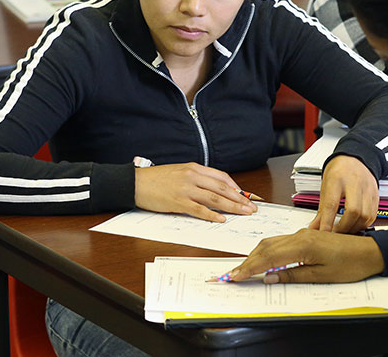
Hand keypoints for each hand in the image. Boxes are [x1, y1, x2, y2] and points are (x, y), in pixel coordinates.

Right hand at [134, 162, 256, 221]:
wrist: (135, 183)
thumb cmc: (156, 179)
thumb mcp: (179, 171)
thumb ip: (196, 178)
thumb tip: (214, 189)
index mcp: (194, 168)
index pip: (222, 177)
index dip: (237, 187)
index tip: (247, 195)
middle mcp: (192, 177)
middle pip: (222, 188)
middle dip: (240, 198)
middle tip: (252, 207)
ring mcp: (185, 189)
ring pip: (215, 198)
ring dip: (232, 207)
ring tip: (244, 213)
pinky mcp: (178, 202)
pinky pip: (199, 210)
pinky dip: (212, 215)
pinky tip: (222, 219)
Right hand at [226, 228, 384, 282]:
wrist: (370, 252)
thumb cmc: (350, 265)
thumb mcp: (321, 276)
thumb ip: (292, 275)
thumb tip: (269, 278)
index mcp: (302, 245)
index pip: (268, 257)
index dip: (249, 268)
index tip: (235, 276)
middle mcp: (299, 236)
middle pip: (266, 247)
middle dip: (248, 261)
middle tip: (234, 274)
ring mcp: (303, 234)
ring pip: (272, 242)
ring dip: (257, 255)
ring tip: (245, 268)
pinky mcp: (308, 236)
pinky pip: (282, 241)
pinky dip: (268, 250)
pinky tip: (266, 259)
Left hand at [309, 155, 377, 232]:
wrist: (356, 158)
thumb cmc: (339, 171)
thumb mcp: (326, 187)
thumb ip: (322, 210)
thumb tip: (315, 228)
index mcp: (337, 179)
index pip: (332, 204)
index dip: (327, 222)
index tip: (323, 234)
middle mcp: (355, 183)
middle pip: (353, 211)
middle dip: (344, 227)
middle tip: (335, 233)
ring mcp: (368, 189)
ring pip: (365, 215)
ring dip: (354, 228)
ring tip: (345, 231)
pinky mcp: (376, 195)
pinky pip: (372, 215)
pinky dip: (363, 224)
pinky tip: (356, 225)